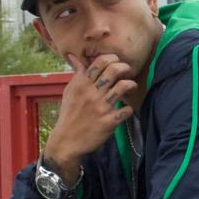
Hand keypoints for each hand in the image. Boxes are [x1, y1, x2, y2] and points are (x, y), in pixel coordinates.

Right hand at [44, 54, 138, 180]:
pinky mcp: (109, 122)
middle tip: (127, 71)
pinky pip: (126, 110)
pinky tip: (126, 109)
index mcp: (81, 84)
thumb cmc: (69, 114)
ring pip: (122, 87)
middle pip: (113, 71)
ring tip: (131, 86)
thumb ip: (76, 75)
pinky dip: (129, 108)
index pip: (99, 63)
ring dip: (130, 84)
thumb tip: (74, 57)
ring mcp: (101, 107)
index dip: (111, 58)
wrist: (67, 141)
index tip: (117, 60)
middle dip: (125, 67)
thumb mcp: (69, 92)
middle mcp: (92, 93)